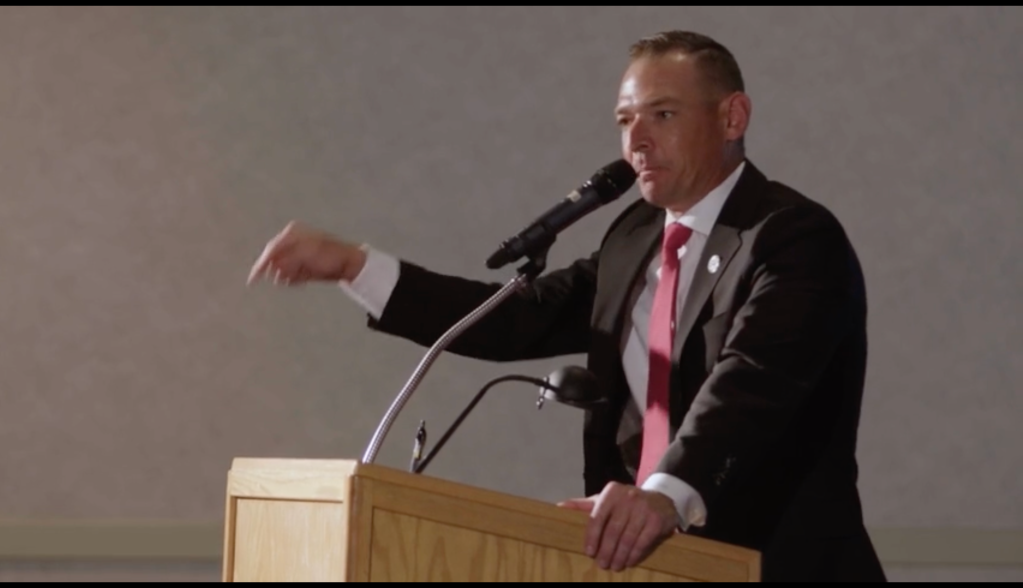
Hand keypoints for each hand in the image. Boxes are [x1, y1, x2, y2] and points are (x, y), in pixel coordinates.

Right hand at [247, 221, 366, 285]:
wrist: (349, 263)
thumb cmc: (329, 254)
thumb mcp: (306, 253)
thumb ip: (287, 258)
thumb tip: (272, 266)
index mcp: (292, 233)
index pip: (271, 249)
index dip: (261, 264)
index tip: (253, 280)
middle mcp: (293, 241)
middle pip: (275, 259)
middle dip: (278, 270)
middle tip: (284, 278)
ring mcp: (298, 253)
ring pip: (282, 268)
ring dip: (286, 275)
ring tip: (299, 277)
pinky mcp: (303, 265)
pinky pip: (291, 274)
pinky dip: (293, 278)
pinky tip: (302, 279)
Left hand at [558, 482, 677, 571]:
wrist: (661, 499)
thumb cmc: (626, 502)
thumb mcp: (606, 500)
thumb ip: (583, 505)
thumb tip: (559, 508)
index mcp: (611, 492)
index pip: (597, 516)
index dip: (592, 537)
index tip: (589, 552)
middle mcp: (628, 497)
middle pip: (613, 530)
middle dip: (606, 550)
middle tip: (602, 564)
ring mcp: (644, 507)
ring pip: (627, 537)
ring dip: (620, 555)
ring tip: (615, 566)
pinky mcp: (657, 519)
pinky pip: (643, 541)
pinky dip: (635, 554)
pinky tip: (629, 561)